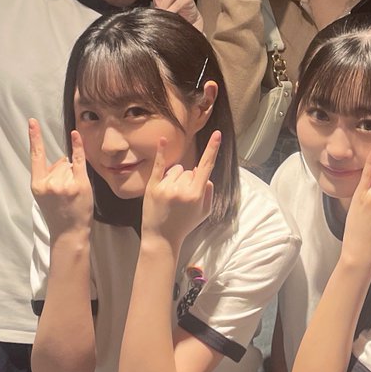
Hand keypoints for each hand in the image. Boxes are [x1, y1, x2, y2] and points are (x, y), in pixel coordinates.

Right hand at [28, 119, 92, 237]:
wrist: (69, 232)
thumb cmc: (57, 213)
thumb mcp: (44, 194)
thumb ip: (49, 174)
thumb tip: (62, 157)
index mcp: (37, 184)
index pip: (36, 156)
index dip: (34, 138)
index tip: (32, 122)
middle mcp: (49, 182)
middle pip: (59, 163)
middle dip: (63, 173)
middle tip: (65, 195)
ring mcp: (65, 183)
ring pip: (70, 165)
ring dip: (73, 176)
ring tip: (72, 196)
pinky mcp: (80, 184)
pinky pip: (79, 160)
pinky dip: (78, 147)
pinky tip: (75, 135)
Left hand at [140, 131, 219, 246]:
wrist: (161, 238)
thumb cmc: (185, 225)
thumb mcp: (205, 212)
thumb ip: (209, 192)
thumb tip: (206, 176)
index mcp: (196, 194)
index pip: (206, 166)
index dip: (213, 149)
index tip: (217, 134)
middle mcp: (181, 189)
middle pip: (189, 170)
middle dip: (189, 180)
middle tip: (181, 199)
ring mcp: (166, 187)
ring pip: (177, 170)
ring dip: (176, 178)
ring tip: (171, 196)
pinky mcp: (153, 187)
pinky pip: (159, 165)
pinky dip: (161, 152)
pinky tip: (162, 140)